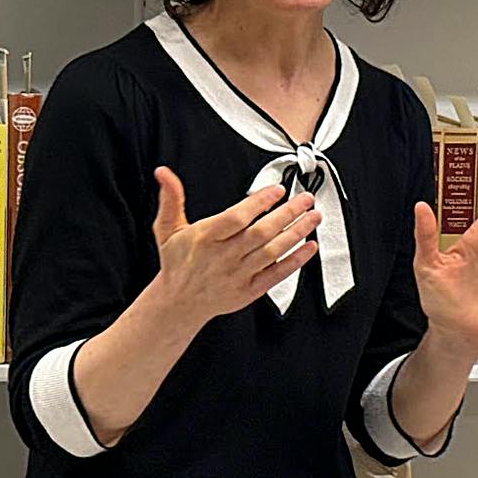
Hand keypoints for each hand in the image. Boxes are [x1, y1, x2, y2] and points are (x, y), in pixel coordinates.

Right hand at [149, 167, 319, 330]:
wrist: (179, 303)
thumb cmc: (177, 263)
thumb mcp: (166, 229)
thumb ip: (171, 199)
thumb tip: (164, 174)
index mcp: (206, 238)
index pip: (237, 218)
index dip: (259, 203)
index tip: (277, 190)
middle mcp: (224, 256)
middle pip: (261, 233)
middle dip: (287, 214)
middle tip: (306, 199)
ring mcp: (239, 274)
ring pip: (273, 251)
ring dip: (296, 233)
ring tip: (313, 217)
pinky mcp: (249, 290)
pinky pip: (277, 275)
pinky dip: (295, 261)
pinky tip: (310, 247)